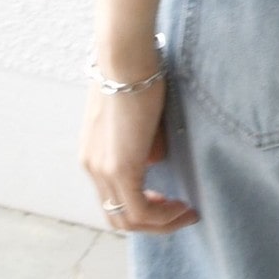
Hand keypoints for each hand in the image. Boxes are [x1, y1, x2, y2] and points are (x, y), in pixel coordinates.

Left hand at [80, 74, 199, 232]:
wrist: (125, 56)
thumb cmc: (135, 71)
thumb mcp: (136, 113)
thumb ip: (143, 140)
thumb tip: (153, 158)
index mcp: (92, 153)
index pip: (112, 196)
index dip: (140, 203)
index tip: (166, 197)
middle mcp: (92, 167)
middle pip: (117, 215)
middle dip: (151, 220)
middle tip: (178, 211)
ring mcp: (102, 170)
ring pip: (128, 219)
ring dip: (160, 223)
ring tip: (186, 213)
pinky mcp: (120, 168)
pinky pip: (141, 212)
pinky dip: (163, 217)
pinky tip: (184, 207)